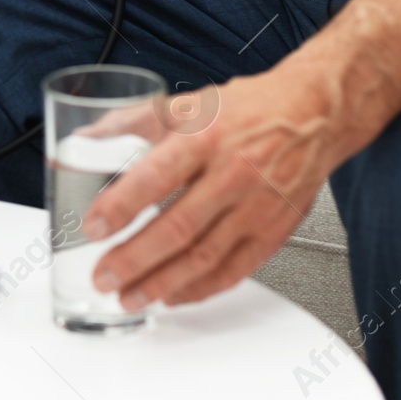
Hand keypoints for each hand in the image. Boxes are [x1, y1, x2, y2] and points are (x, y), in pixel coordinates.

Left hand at [85, 67, 358, 310]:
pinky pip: (234, 270)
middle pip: (178, 227)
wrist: (314, 115)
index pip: (157, 176)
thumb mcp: (188, 103)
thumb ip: (134, 120)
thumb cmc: (249, 109)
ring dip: (162, 283)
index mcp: (206, 137)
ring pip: (204, 257)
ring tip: (130, 297)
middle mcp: (232, 173)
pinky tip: (174, 295)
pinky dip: (200, 289)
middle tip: (103, 276)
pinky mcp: (273, 231)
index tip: (93, 227)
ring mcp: (256, 207)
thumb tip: (86, 135)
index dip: (121, 205)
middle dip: (134, 259)